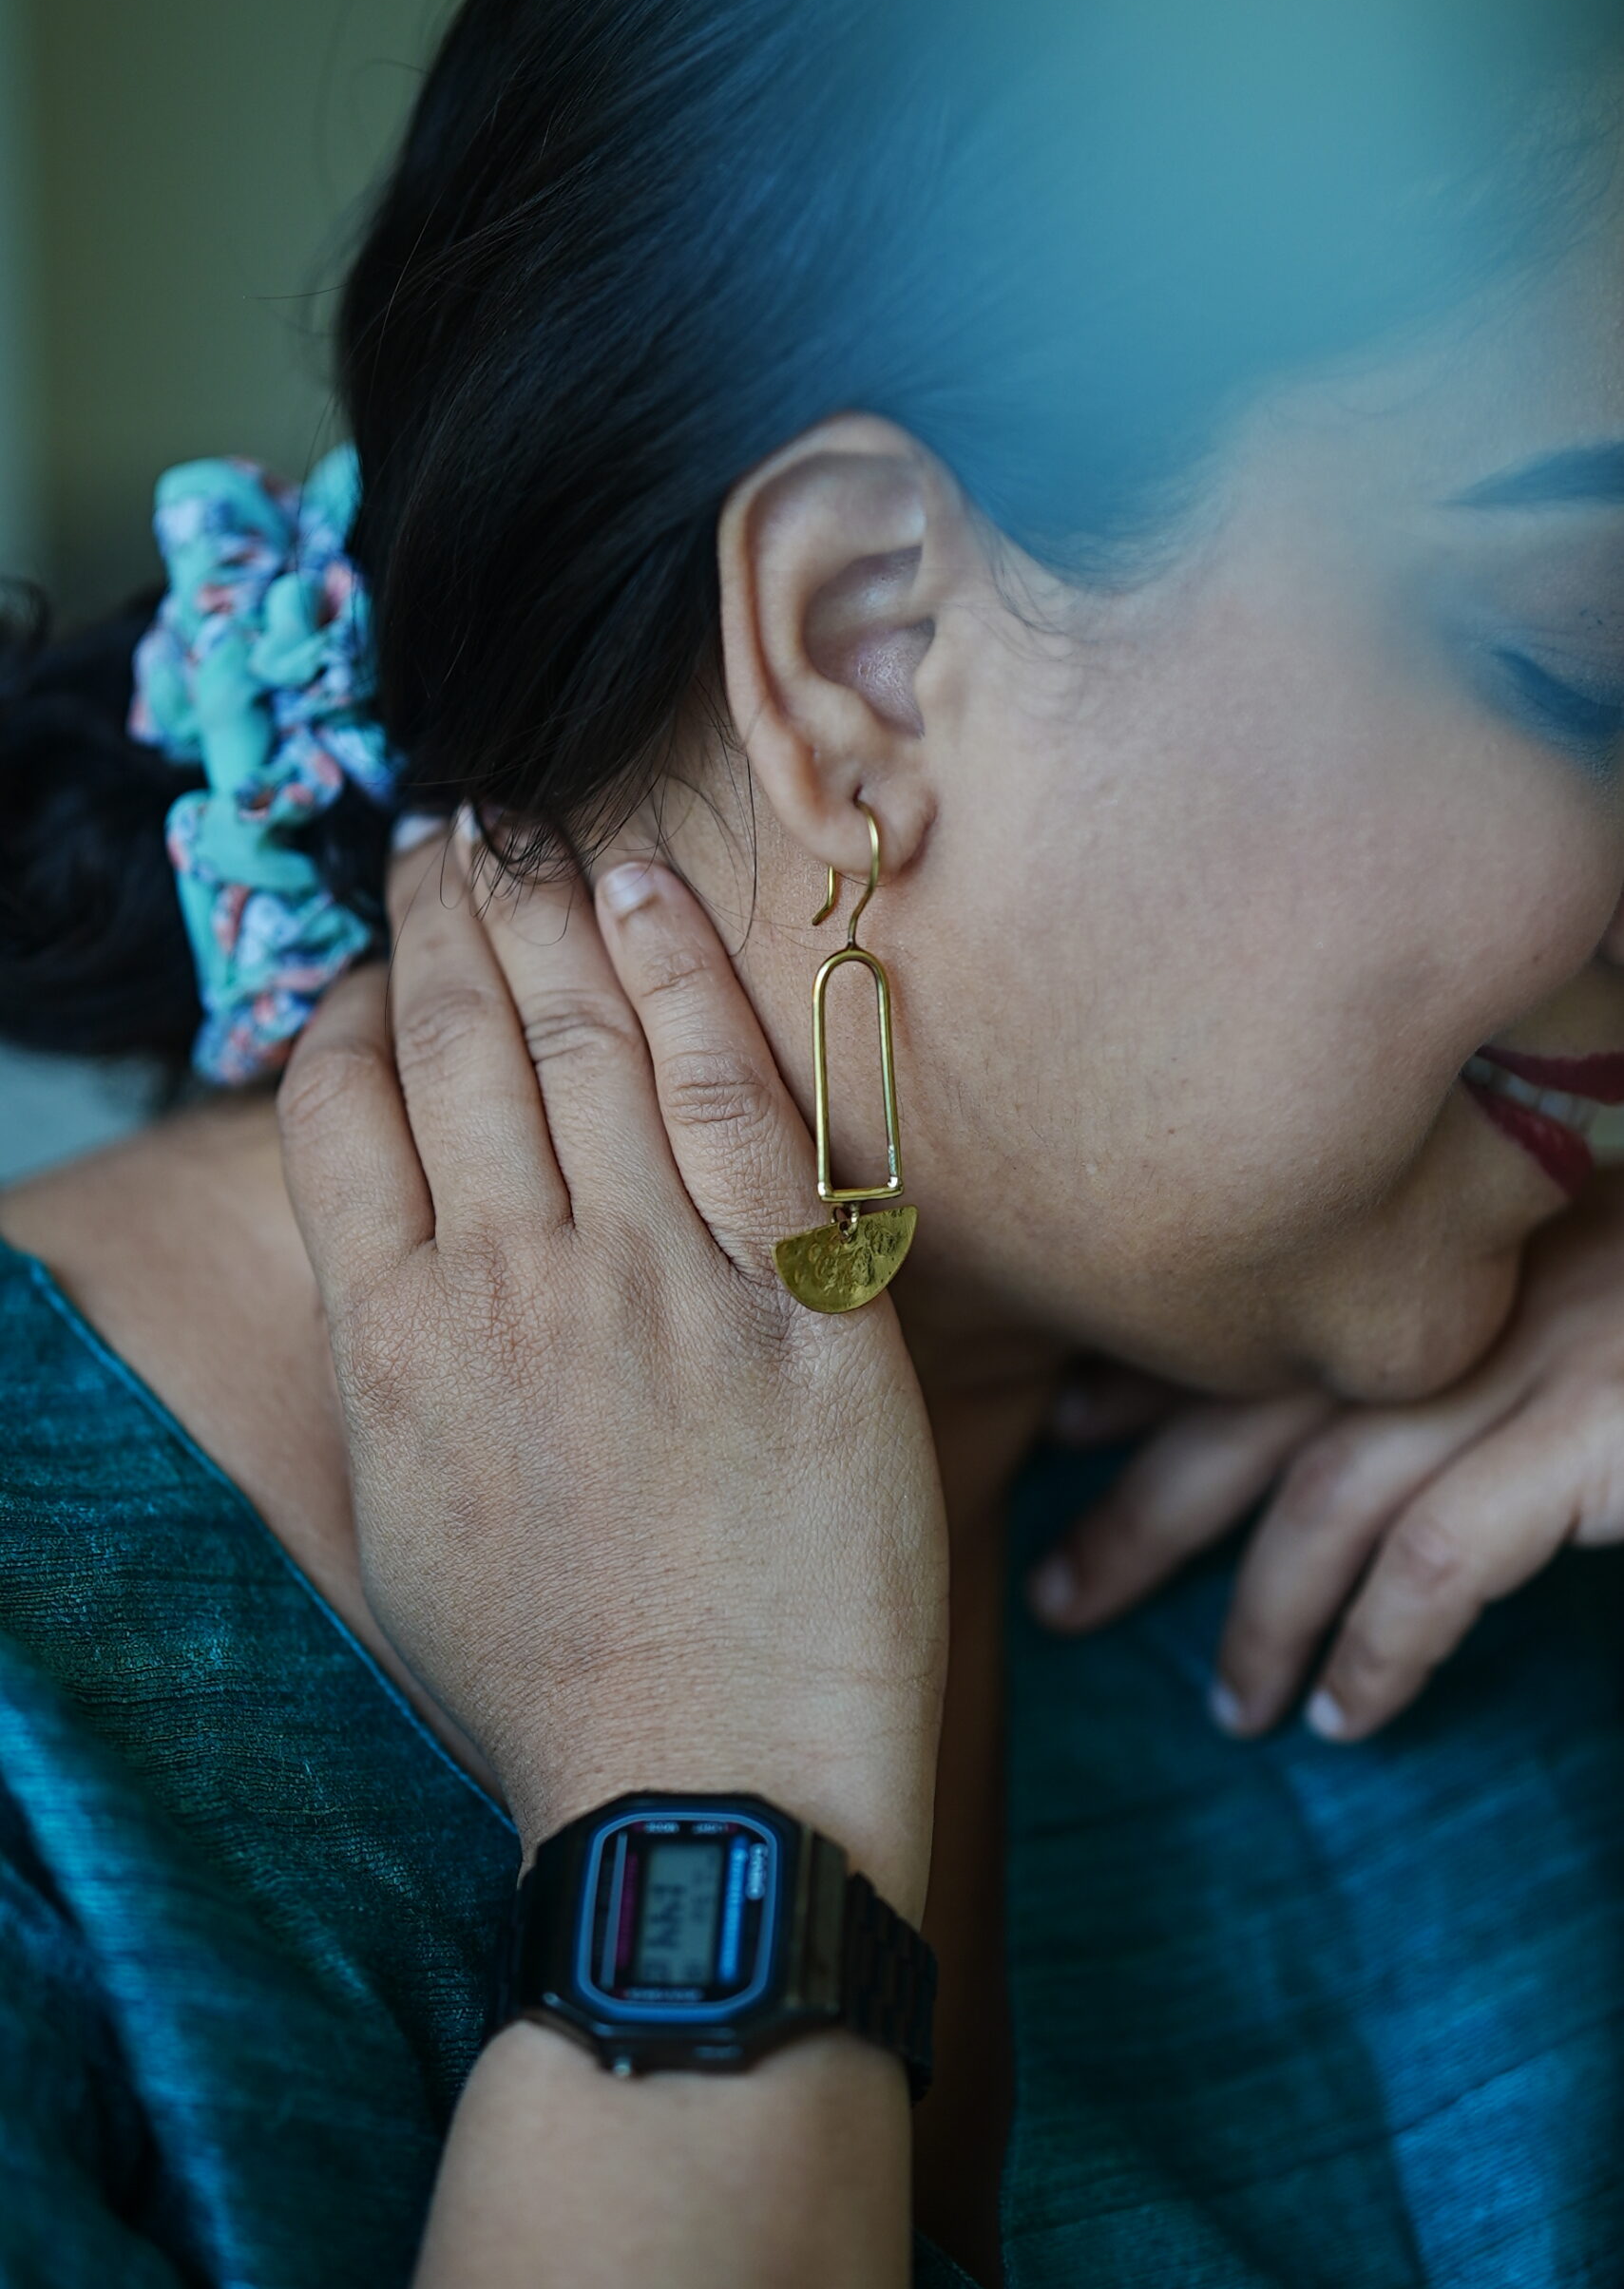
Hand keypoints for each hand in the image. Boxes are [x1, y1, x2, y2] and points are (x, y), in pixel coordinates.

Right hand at [278, 830, 946, 1908]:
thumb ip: (392, 1357)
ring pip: (580, 1043)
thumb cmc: (552, 1683)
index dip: (349, 1008)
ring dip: (539, 914)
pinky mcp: (795, 1301)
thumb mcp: (406, 1522)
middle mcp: (508, 1282)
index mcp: (394, 1342)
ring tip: (520, 831)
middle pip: (453, 1043)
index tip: (369, 964)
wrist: (715, 1787)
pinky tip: (644, 894)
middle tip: (440, 835)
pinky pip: (733, 1104)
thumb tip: (393, 1235)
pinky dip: (683, 984)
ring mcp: (655, 1281)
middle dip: (437, 918)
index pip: (340, 1111)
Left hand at [1028, 1172, 1623, 1741]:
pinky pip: (1439, 1558)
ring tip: (1232, 1708)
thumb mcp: (1580, 1285)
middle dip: (1144, 1509)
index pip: (1256, 1307)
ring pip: (1327, 1491)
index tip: (1069, 1425)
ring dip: (1261, 1616)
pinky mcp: (1594, 1432)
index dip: (1151, 1373)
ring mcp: (1528, 1352)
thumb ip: (1471, 1331)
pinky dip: (1377, 1647)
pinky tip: (1348, 1713)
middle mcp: (1467, 1286)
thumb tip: (1364, 1425)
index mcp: (1444, 1243)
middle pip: (1255, 1398)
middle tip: (1060, 1594)